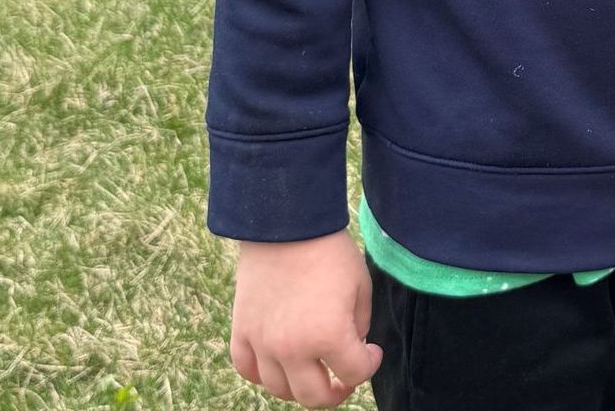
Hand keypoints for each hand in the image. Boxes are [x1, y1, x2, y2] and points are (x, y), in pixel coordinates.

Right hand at [230, 232, 380, 405]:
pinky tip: (279, 364)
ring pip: (280, 390)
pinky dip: (263, 374)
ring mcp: (263, 343)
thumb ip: (359, 323)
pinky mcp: (242, 331)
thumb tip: (351, 347)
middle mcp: (293, 348)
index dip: (369, 365)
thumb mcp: (360, 285)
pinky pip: (247, 370)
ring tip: (313, 370)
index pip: (354, 374)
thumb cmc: (329, 250)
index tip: (372, 351)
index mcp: (329, 335)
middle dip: (336, 391)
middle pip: (315, 397)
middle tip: (344, 378)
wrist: (287, 221)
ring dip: (301, 386)